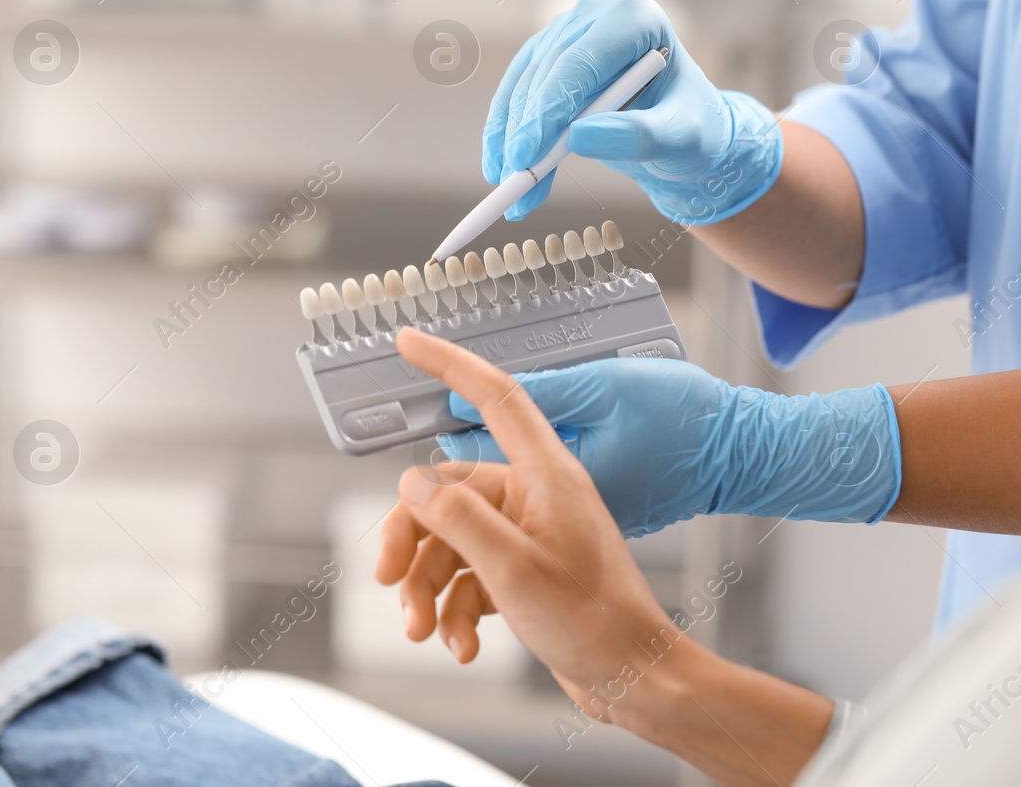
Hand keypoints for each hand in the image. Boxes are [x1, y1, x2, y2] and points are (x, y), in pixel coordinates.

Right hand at [378, 329, 836, 785]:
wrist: (635, 679)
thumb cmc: (594, 621)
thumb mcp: (514, 568)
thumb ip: (458, 518)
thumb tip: (414, 480)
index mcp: (546, 473)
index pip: (494, 396)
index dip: (449, 363)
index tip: (407, 340)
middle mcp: (538, 494)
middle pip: (449, 490)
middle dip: (411, 536)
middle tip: (385, 576)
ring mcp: (532, 534)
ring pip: (453, 540)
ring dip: (429, 587)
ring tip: (422, 632)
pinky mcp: (527, 572)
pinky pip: (471, 576)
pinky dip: (456, 611)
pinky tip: (460, 646)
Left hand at [439, 356, 901, 536]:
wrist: (748, 458)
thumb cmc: (689, 421)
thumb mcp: (610, 391)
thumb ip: (539, 396)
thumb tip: (469, 397)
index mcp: (554, 477)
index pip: (476, 425)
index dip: (442, 374)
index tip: (404, 341)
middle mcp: (554, 511)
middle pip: (473, 473)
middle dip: (449, 441)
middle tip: (436, 384)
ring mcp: (569, 524)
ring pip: (499, 492)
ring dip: (481, 465)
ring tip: (490, 411)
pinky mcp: (584, 526)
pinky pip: (531, 507)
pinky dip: (524, 478)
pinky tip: (544, 430)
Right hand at [484, 0, 782, 223]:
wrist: (681, 128)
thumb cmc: (690, 127)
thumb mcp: (679, 138)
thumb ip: (638, 136)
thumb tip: (578, 138)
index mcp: (636, 18)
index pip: (580, 62)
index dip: (547, 110)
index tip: (525, 157)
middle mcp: (597, 14)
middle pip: (546, 73)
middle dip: (524, 132)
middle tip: (512, 184)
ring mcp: (568, 31)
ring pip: (523, 84)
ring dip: (508, 139)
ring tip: (508, 191)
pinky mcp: (548, 55)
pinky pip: (516, 93)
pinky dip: (505, 133)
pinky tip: (499, 168)